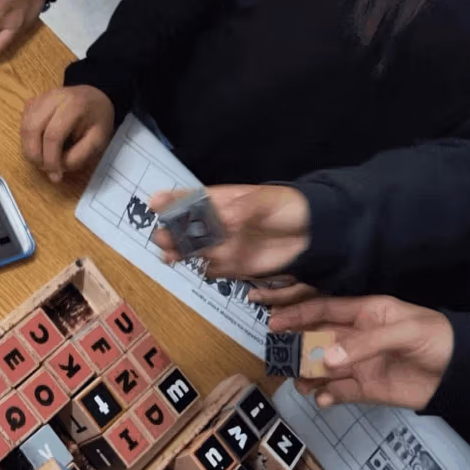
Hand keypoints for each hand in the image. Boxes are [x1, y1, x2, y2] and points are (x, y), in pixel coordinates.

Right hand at [20, 86, 113, 182]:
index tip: (56, 175)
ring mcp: (41, 98)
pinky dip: (28, 141)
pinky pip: (24, 125)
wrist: (94, 98)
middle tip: (45, 169)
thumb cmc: (98, 120)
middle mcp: (53, 97)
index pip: (53, 135)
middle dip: (35, 155)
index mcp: (73, 105)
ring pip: (25, 127)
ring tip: (43, 160)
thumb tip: (56, 170)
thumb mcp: (98, 141)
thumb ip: (78, 157)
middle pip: (32, 129)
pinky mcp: (33, 102)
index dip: (50, 159)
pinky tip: (40, 146)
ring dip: (29, 149)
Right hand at [148, 185, 310, 278]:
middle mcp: (219, 223)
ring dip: (182, 252)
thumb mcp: (262, 203)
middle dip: (173, 231)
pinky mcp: (235, 265)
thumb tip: (210, 219)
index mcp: (223, 200)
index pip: (192, 198)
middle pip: (188, 227)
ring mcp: (225, 244)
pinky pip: (214, 269)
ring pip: (196, 249)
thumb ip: (236, 212)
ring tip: (169, 256)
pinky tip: (200, 268)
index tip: (155, 203)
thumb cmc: (288, 208)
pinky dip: (206, 270)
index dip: (173, 200)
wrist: (314, 234)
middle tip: (162, 237)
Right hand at [268, 296, 453, 410]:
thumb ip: (365, 344)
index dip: (298, 315)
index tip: (274, 323)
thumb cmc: (439, 340)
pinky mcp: (366, 389)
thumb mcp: (405, 332)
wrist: (464, 374)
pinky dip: (326, 396)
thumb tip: (327, 358)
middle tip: (277, 357)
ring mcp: (360, 364)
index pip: (324, 310)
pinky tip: (323, 397)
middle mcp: (357, 337)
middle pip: (317, 339)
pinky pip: (338, 392)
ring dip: (308, 374)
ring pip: (322, 368)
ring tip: (300, 381)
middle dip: (296, 347)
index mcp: (366, 313)